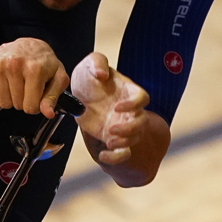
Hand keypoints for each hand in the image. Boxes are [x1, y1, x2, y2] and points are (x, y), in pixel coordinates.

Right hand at [0, 36, 69, 116]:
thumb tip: (48, 113)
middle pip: (17, 105)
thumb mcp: (58, 78)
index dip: (35, 106)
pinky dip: (0, 93)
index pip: (30, 107)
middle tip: (27, 87)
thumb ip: (53, 97)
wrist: (27, 45)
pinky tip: (7, 82)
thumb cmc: (44, 63)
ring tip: (18, 85)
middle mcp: (14, 65)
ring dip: (11, 98)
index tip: (37, 95)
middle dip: (23, 101)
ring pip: (3, 102)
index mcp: (34, 69)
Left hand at [71, 52, 152, 167]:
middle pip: (142, 123)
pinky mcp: (112, 138)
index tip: (117, 106)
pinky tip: (103, 155)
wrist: (79, 94)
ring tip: (108, 141)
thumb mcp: (90, 63)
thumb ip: (97, 62)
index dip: (134, 104)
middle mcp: (129, 110)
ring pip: (135, 139)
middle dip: (130, 129)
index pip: (142, 98)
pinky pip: (122, 153)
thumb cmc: (90, 76)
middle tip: (111, 129)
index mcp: (128, 92)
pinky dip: (115, 158)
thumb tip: (102, 74)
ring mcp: (122, 125)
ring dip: (124, 143)